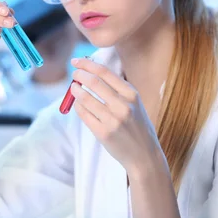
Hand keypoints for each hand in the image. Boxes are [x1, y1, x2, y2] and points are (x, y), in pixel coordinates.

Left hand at [70, 57, 165, 176]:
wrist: (144, 155)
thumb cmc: (136, 125)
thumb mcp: (134, 103)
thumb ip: (116, 88)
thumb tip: (90, 71)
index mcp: (132, 94)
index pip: (104, 72)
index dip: (87, 64)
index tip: (76, 61)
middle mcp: (123, 106)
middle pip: (93, 82)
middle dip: (79, 74)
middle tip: (74, 73)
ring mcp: (113, 120)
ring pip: (85, 98)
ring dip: (75, 90)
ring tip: (73, 88)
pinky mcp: (103, 133)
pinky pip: (83, 114)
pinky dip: (77, 106)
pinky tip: (78, 104)